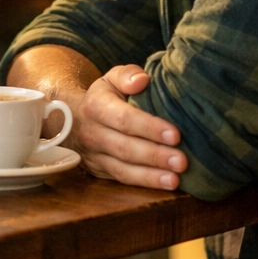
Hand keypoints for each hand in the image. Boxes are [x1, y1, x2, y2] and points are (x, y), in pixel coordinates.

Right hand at [75, 64, 186, 189]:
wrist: (76, 117)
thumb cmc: (106, 96)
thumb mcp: (112, 78)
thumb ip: (127, 75)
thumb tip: (142, 80)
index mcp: (96, 106)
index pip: (124, 118)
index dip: (150, 128)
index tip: (175, 135)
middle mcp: (91, 132)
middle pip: (124, 147)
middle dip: (155, 156)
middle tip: (182, 161)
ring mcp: (94, 155)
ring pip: (123, 169)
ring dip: (151, 176)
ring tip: (175, 179)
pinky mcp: (99, 171)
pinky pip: (123, 179)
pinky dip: (145, 183)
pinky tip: (166, 184)